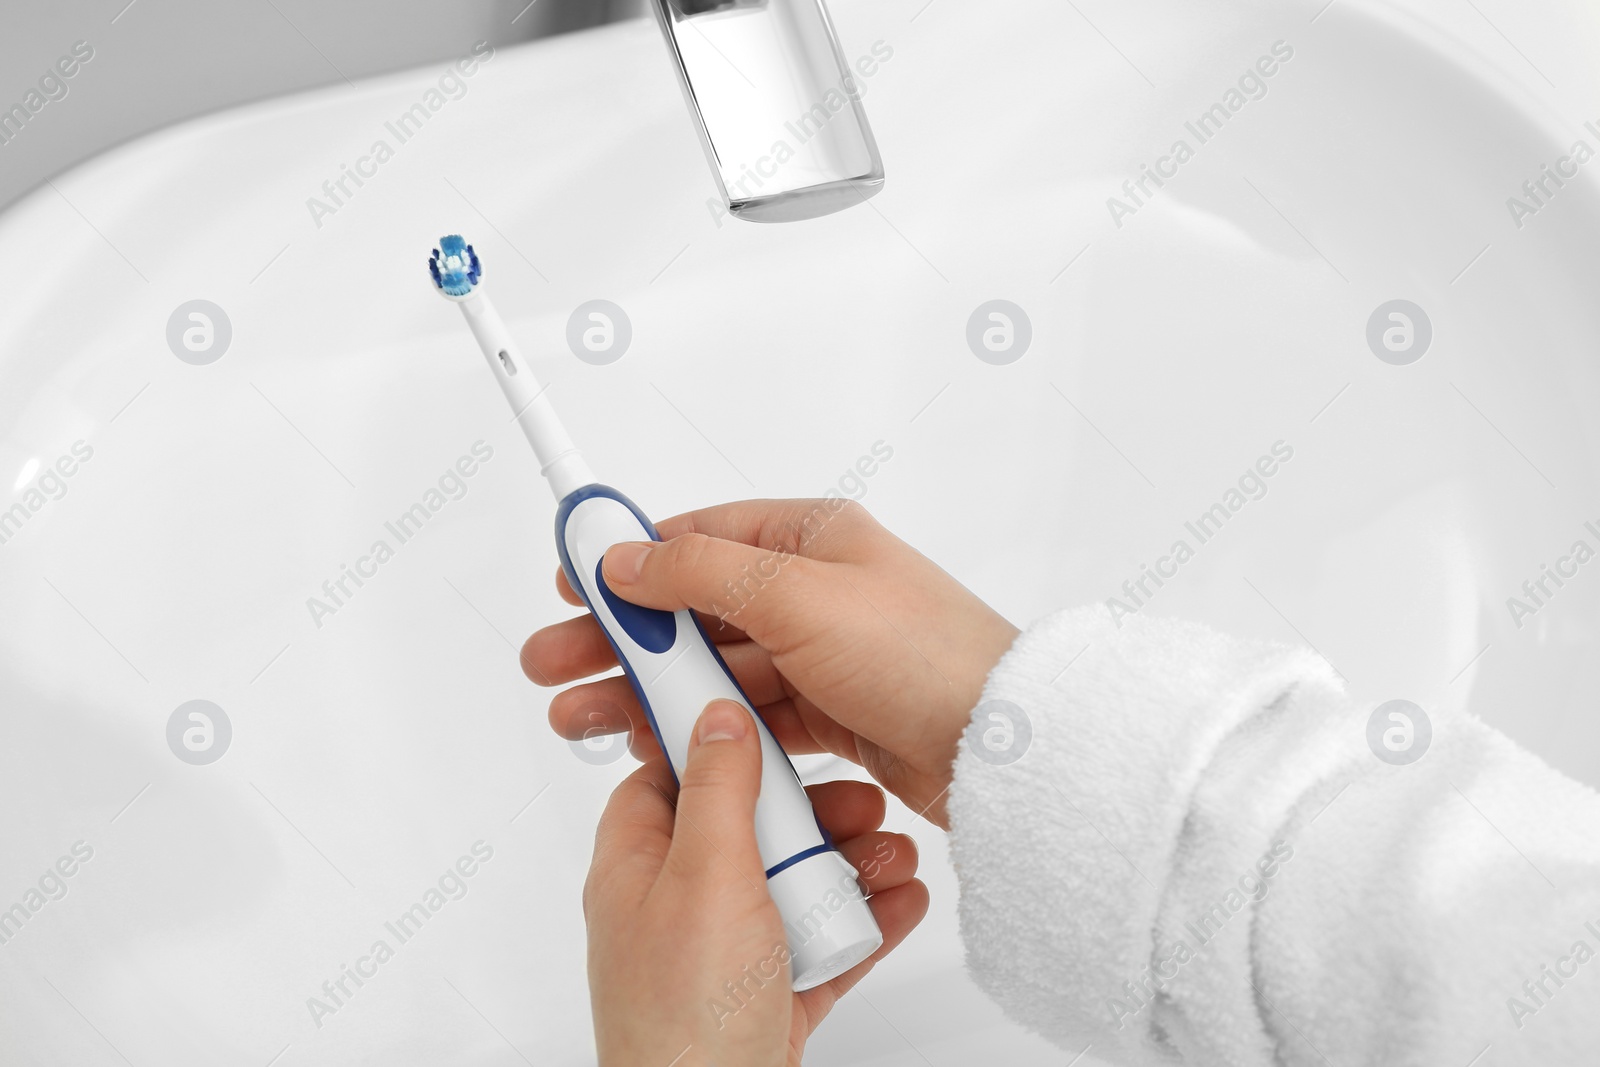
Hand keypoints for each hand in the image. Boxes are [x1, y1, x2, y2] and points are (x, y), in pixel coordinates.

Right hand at [524, 499, 1018, 827]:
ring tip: (580, 718)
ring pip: (715, 667)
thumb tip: (626, 557)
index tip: (570, 582)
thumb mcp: (797, 595)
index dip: (629, 558)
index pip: (700, 536)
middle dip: (620, 638)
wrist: (1001, 748)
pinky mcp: (833, 714)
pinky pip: (747, 714)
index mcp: (812, 537)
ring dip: (648, 690)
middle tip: (550, 666)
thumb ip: (701, 573)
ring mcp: (824, 654)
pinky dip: (701, 727)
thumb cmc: (918, 655)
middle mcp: (816, 589)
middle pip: (695, 608)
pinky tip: (654, 744)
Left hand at [587, 700, 926, 1066]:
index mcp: (639, 868)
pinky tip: (902, 904)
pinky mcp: (765, 998)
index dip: (724, 745)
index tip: (778, 722)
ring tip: (897, 856)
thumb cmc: (686, 1018)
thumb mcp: (705, 876)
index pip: (672, 777)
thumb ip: (716, 791)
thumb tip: (716, 716)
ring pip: (791, 887)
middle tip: (862, 806)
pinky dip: (862, 924)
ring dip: (851, 866)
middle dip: (814, 814)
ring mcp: (722, 956)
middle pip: (750, 830)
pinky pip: (819, 944)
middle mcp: (675, 907)